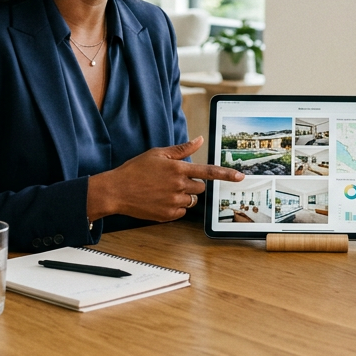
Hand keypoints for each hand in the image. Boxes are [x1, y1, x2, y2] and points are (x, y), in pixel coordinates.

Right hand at [86, 137, 243, 221]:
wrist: (116, 191)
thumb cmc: (135, 170)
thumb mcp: (157, 154)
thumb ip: (181, 149)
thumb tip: (199, 140)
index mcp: (178, 169)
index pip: (208, 171)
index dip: (226, 174)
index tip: (240, 177)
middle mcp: (179, 186)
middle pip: (200, 188)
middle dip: (192, 184)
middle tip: (173, 180)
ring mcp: (173, 202)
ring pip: (191, 201)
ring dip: (184, 196)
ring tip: (164, 190)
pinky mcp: (167, 215)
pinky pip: (181, 212)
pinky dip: (175, 207)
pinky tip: (160, 200)